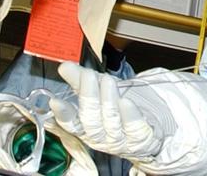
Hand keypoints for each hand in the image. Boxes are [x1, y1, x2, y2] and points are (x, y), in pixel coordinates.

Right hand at [48, 61, 172, 162]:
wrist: (151, 121)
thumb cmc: (120, 106)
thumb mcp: (100, 89)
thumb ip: (80, 79)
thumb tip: (64, 67)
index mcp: (86, 128)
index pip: (71, 123)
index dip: (63, 113)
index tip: (55, 101)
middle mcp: (100, 138)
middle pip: (90, 121)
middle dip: (88, 97)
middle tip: (87, 76)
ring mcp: (120, 140)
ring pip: (110, 123)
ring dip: (107, 101)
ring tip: (107, 81)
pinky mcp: (139, 138)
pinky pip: (134, 128)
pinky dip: (129, 115)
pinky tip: (126, 102)